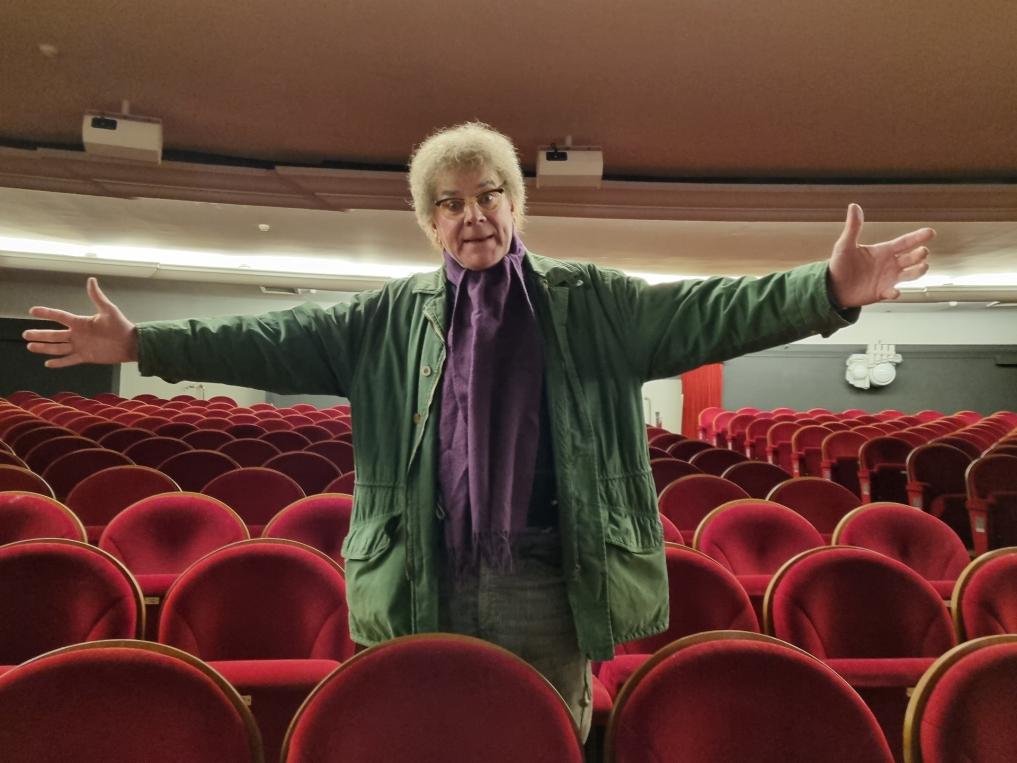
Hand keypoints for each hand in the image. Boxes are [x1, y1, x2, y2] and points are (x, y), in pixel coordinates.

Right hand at [23, 277, 138, 366]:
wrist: (131, 343)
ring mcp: (81, 346)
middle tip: (25, 334)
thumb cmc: (121, 326)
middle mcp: (78, 334)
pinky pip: (69, 360)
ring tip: (30, 346)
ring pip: (58, 347)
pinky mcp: (86, 357)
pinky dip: (59, 363)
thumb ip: (97, 297)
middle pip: (54, 334)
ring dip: (44, 347)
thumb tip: (91, 280)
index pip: (59, 316)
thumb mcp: (108, 310)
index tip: (32, 311)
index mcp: (81, 322)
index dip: (46, 313)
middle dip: (40, 334)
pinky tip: (48, 363)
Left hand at [828, 203, 933, 307]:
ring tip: (923, 267)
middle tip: (922, 251)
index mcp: (883, 251)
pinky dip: (895, 292)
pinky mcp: (881, 292)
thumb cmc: (840, 264)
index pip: (905, 242)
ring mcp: (888, 279)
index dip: (918, 237)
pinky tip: (894, 291)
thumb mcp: (845, 245)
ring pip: (910, 275)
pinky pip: (892, 292)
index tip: (931, 232)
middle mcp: (889, 264)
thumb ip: (853, 227)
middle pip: (911, 258)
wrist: (833, 287)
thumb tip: (853, 206)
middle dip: (919, 254)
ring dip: (917, 272)